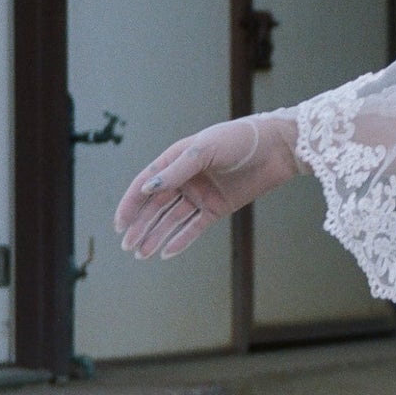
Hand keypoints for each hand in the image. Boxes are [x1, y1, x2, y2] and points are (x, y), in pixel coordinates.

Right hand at [114, 114, 299, 259]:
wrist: (276, 148)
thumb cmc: (239, 140)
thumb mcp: (204, 150)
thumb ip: (176, 170)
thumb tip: (147, 189)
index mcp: (175, 159)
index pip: (145, 185)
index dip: (130, 205)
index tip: (119, 225)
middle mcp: (185, 179)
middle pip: (156, 207)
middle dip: (140, 226)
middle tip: (127, 247)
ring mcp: (201, 195)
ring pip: (172, 220)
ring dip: (156, 236)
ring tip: (141, 254)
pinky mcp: (218, 208)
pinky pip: (194, 227)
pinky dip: (180, 239)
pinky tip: (166, 253)